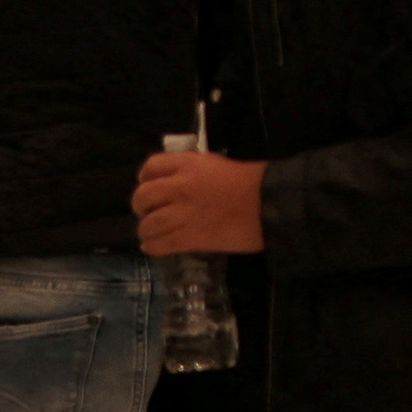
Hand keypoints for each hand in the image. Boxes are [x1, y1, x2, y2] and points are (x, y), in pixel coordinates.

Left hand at [130, 149, 264, 255]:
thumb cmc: (253, 181)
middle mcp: (180, 187)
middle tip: (148, 211)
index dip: (145, 178)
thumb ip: (195, 171)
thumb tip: (180, 181)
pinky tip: (153, 246)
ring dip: (146, 229)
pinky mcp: (190, 238)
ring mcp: (183, 214)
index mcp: (189, 165)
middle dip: (141, 206)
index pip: (151, 167)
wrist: (271, 204)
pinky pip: (159, 244)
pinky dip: (152, 247)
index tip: (149, 185)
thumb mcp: (218, 164)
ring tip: (152, 232)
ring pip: (147, 224)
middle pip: (143, 196)